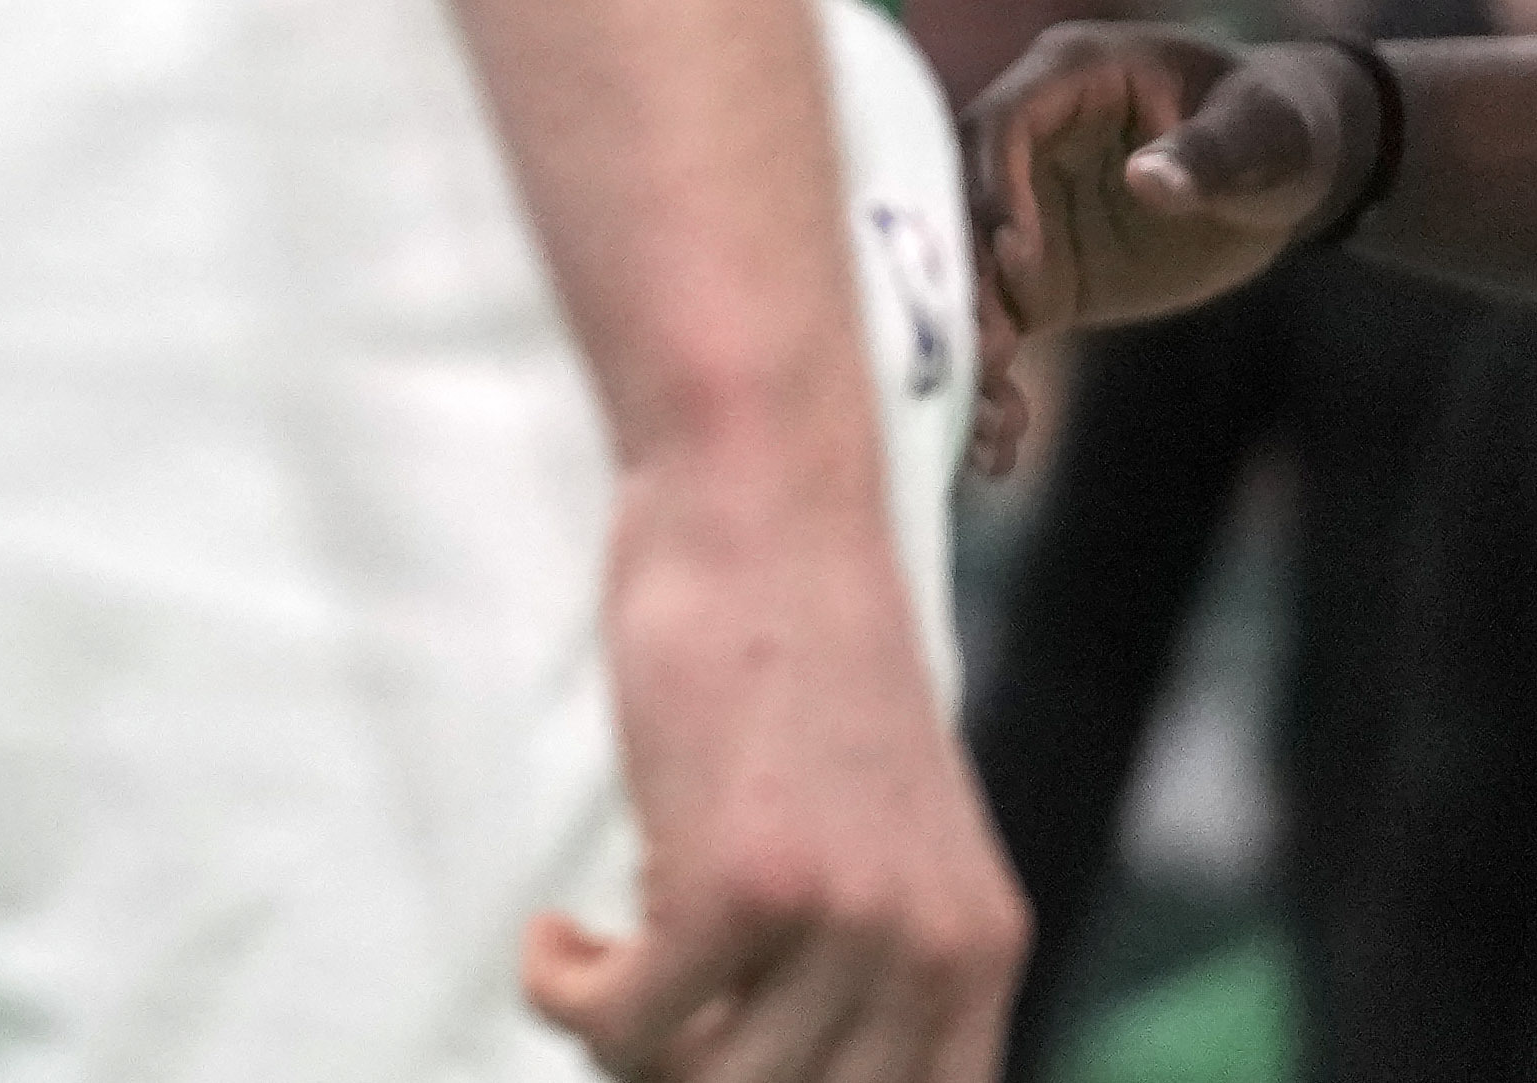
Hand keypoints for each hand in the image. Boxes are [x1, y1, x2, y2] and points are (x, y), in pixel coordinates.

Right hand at [524, 442, 1021, 1080]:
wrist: (763, 510)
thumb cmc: (794, 650)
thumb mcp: (885, 824)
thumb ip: (874, 941)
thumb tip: (781, 1047)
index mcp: (980, 950)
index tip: (698, 1060)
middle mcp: (932, 954)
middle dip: (687, 1076)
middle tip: (632, 1012)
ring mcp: (844, 922)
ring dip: (620, 1043)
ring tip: (596, 968)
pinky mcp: (740, 884)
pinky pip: (626, 1020)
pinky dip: (565, 993)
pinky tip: (556, 936)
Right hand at [958, 21, 1362, 484]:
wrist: (1289, 170)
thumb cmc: (1280, 123)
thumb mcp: (1263, 132)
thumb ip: (1208, 155)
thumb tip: (1150, 181)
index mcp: (1068, 79)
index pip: (1004, 124)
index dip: (997, 183)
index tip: (1012, 252)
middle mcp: (1025, 145)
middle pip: (964, 207)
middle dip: (965, 281)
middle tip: (984, 354)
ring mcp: (1026, 212)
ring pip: (971, 275)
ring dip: (971, 345)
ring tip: (988, 420)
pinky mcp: (1042, 274)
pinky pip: (1003, 323)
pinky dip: (997, 380)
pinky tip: (1004, 444)